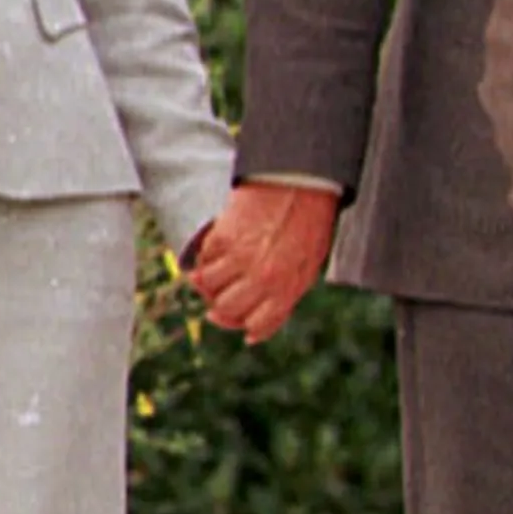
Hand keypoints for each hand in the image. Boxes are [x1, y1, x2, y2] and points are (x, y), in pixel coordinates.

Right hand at [190, 181, 337, 341]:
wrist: (302, 182)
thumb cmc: (310, 222)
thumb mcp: (308, 265)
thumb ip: (284, 297)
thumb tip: (253, 331)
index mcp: (289, 287)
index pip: (258, 325)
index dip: (243, 326)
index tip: (235, 320)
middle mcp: (263, 277)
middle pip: (226, 309)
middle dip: (221, 307)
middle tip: (220, 296)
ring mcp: (241, 257)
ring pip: (208, 287)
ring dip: (208, 282)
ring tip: (216, 272)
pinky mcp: (224, 236)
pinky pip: (203, 260)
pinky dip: (204, 260)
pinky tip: (214, 252)